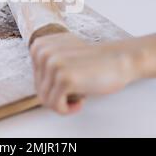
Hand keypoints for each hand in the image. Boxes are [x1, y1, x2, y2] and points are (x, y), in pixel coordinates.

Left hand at [30, 30, 155, 114]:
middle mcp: (43, 52)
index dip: (53, 87)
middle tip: (78, 89)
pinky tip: (81, 102)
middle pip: (39, 91)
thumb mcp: (63, 55)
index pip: (35, 80)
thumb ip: (46, 66)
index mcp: (39, 45)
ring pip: (45, 100)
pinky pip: (56, 106)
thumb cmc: (93, 62)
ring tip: (80, 94)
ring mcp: (53, 64)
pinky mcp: (64, 78)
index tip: (70, 81)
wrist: (119, 59)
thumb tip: (38, 90)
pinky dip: (68, 110)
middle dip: (59, 97)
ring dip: (64, 104)